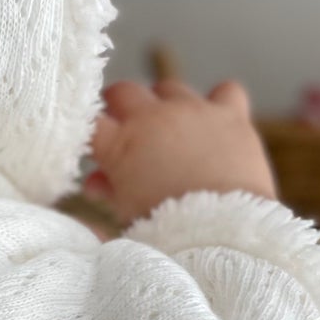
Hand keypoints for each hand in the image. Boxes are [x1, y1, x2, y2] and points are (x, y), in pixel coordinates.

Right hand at [82, 78, 276, 227]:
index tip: (96, 141)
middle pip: (123, 92)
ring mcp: (193, 111)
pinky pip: (225, 91)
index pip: (90, 121)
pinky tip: (218, 121)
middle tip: (127, 129)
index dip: (91, 130)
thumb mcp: (126, 211)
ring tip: (172, 128)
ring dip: (165, 104)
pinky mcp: (229, 115)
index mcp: (120, 143)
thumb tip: (97, 180)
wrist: (220, 231)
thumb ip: (109, 189)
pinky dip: (220, 102)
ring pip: (169, 89)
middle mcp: (154, 116)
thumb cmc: (167, 228)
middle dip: (120, 108)